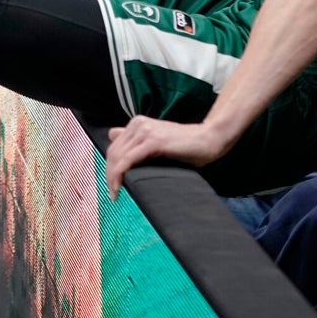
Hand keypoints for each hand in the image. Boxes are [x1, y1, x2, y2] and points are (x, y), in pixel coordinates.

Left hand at [104, 116, 223, 200]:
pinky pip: (128, 160)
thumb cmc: (186, 146)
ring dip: (112, 177)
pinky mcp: (153, 141)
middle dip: (109, 174)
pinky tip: (119, 188)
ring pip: (118, 156)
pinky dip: (119, 175)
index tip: (112, 183)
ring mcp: (145, 131)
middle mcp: (138, 124)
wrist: (207, 140)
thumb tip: (115, 140)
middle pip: (113, 151)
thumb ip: (138, 142)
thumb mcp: (158, 142)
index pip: (114, 146)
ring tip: (115, 194)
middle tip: (112, 193)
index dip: (110, 165)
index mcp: (138, 123)